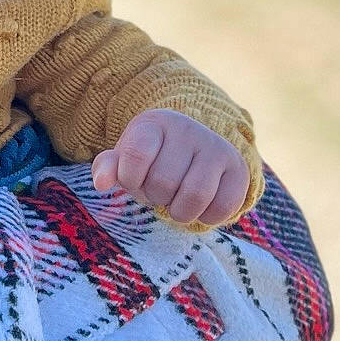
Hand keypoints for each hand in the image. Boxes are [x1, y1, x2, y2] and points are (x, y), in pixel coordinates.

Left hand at [92, 110, 250, 226]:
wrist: (194, 149)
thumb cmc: (153, 158)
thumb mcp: (127, 158)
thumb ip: (109, 167)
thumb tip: (101, 183)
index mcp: (155, 123)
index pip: (136, 154)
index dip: (130, 178)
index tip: (133, 178)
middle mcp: (188, 130)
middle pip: (163, 182)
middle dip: (154, 196)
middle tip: (158, 189)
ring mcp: (216, 148)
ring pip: (194, 196)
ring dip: (179, 211)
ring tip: (176, 200)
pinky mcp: (238, 170)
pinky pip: (222, 207)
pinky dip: (206, 217)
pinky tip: (199, 205)